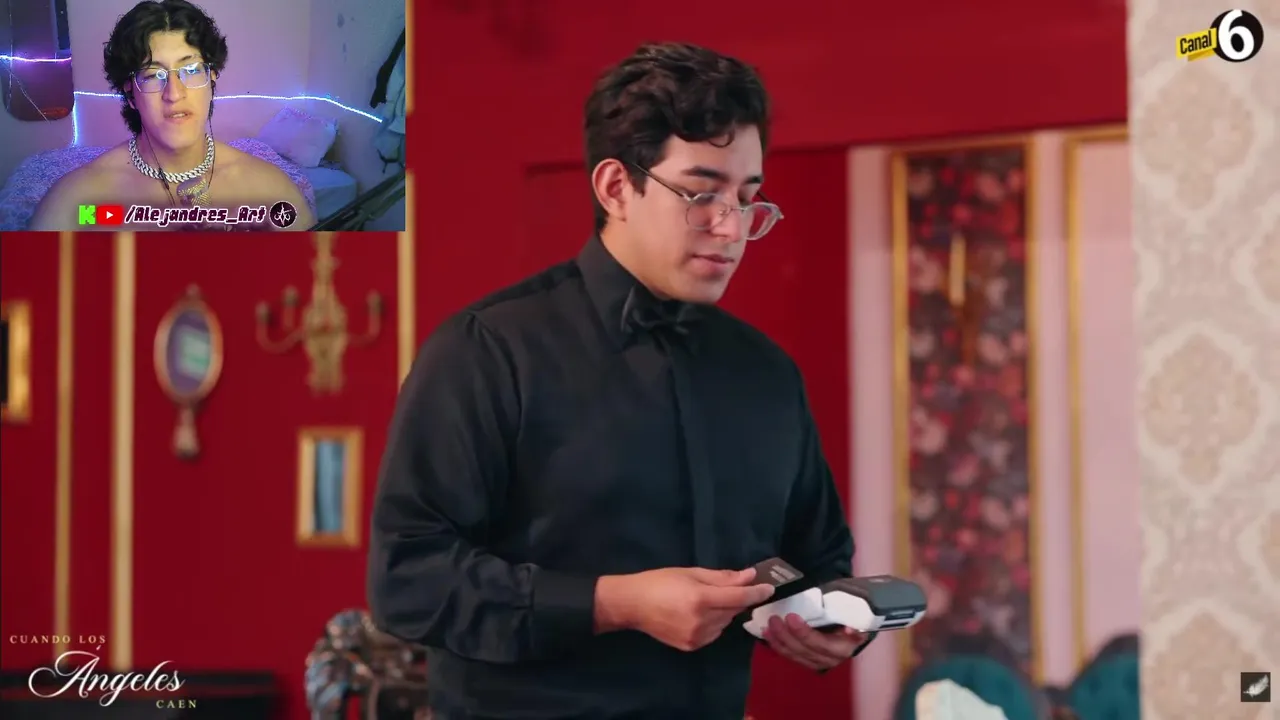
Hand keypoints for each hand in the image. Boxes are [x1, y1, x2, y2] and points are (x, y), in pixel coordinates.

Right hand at [596, 567, 774, 650]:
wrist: (632, 605)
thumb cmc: (659, 582)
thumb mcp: (691, 573)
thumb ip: (722, 577)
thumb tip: (749, 576)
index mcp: (701, 599)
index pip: (738, 597)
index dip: (756, 592)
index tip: (769, 588)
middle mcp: (701, 621)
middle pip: (733, 610)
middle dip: (735, 598)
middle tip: (725, 588)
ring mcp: (696, 637)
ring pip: (724, 623)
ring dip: (724, 611)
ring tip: (705, 601)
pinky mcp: (691, 646)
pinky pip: (714, 633)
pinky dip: (714, 623)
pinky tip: (699, 614)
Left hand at [763, 614, 867, 671]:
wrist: (854, 622)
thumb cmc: (852, 613)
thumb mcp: (854, 612)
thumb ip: (849, 617)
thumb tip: (849, 630)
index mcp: (844, 647)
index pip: (820, 644)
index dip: (804, 633)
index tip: (791, 617)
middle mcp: (831, 658)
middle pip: (804, 650)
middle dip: (786, 635)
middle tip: (774, 618)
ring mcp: (818, 661)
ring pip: (795, 655)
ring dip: (778, 641)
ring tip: (767, 627)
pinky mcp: (808, 660)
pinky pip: (791, 656)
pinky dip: (778, 645)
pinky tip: (767, 634)